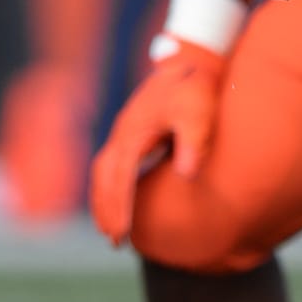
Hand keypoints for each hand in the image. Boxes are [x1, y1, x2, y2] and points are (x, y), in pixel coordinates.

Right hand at [89, 41, 226, 244]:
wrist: (193, 58)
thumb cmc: (197, 87)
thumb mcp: (199, 113)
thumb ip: (194, 143)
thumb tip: (188, 175)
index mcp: (133, 133)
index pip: (120, 179)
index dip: (119, 209)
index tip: (121, 236)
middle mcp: (123, 133)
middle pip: (103, 179)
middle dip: (106, 211)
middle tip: (115, 243)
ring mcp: (125, 130)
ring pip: (104, 172)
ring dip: (104, 200)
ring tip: (112, 230)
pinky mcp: (134, 129)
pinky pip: (113, 164)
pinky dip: (111, 185)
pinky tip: (123, 198)